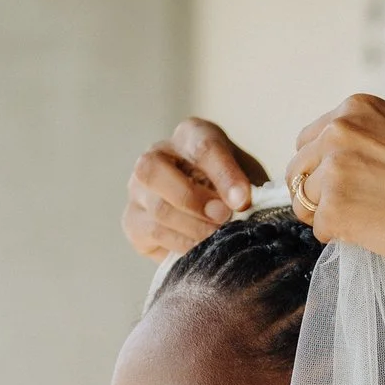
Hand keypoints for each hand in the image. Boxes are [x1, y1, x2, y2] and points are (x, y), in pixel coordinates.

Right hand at [125, 118, 269, 257]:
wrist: (219, 218)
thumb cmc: (235, 192)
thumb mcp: (250, 181)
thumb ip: (250, 188)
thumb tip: (244, 203)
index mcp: (191, 135)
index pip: (202, 146)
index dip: (223, 174)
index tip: (243, 201)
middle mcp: (156, 155)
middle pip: (154, 169)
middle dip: (191, 198)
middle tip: (223, 218)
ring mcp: (138, 189)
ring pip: (156, 207)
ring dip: (192, 227)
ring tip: (218, 238)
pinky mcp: (133, 220)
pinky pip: (151, 232)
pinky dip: (180, 245)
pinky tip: (200, 250)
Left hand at [283, 95, 384, 283]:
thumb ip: (365, 141)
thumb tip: (329, 165)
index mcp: (357, 108)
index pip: (309, 139)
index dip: (325, 168)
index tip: (354, 185)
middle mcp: (338, 131)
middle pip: (298, 171)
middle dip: (320, 193)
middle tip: (363, 209)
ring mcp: (333, 171)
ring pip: (303, 202)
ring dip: (330, 217)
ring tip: (374, 221)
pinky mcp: (334, 210)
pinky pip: (320, 231)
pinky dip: (344, 239)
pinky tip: (380, 233)